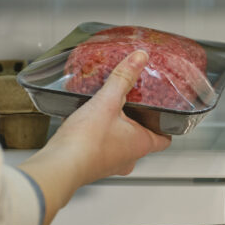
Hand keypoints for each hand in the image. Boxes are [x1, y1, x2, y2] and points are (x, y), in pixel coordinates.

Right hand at [46, 49, 171, 183]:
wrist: (58, 165)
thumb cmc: (86, 142)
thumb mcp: (107, 102)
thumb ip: (123, 78)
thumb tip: (139, 59)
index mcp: (141, 145)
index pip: (164, 139)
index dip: (165, 126)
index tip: (164, 114)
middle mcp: (128, 159)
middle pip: (141, 139)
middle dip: (137, 123)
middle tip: (132, 105)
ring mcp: (109, 164)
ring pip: (120, 145)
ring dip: (116, 130)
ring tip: (108, 110)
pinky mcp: (90, 165)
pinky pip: (99, 148)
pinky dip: (97, 136)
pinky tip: (86, 122)